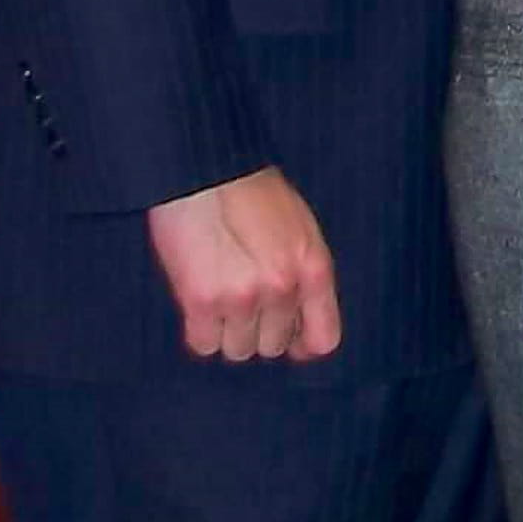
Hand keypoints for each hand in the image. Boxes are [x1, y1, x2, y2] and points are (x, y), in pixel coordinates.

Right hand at [146, 168, 342, 361]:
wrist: (205, 171)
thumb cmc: (252, 193)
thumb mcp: (300, 228)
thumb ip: (304, 274)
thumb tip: (300, 321)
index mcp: (313, 268)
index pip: (323, 338)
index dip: (302, 344)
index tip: (289, 342)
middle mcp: (283, 287)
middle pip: (273, 346)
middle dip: (259, 331)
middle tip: (242, 304)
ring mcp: (242, 298)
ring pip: (238, 350)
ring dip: (228, 332)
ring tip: (219, 299)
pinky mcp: (201, 301)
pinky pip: (204, 344)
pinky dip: (201, 331)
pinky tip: (199, 304)